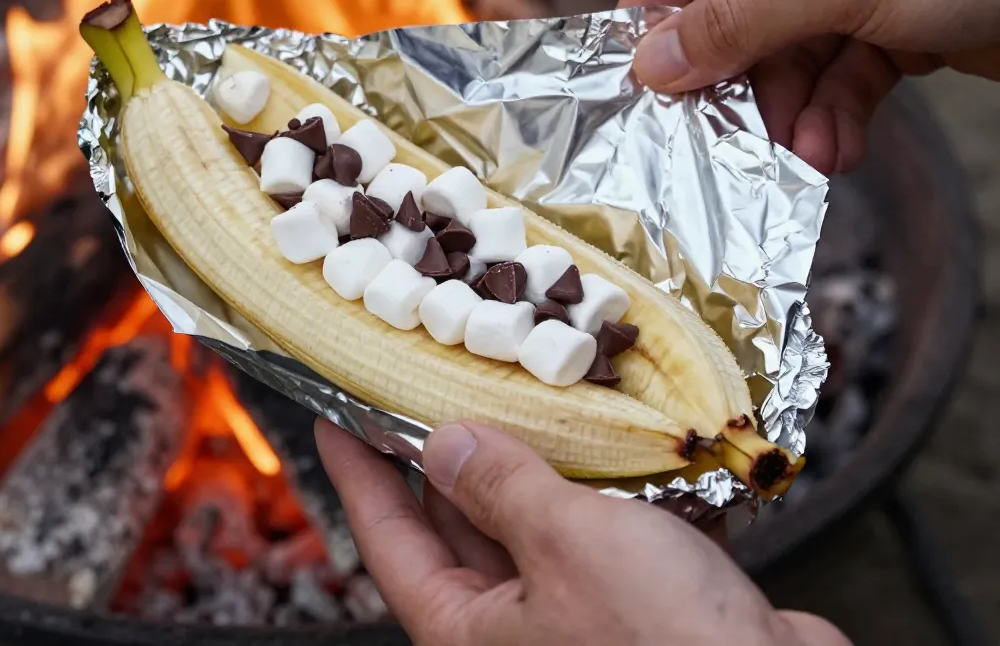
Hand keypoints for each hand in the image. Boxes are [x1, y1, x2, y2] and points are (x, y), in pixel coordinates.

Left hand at [315, 418, 848, 644]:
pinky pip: (604, 530)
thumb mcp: (565, 543)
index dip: (357, 472)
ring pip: (536, 520)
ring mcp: (577, 613)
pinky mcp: (639, 602)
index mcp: (470, 628)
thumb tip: (443, 445)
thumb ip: (501, 486)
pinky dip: (608, 485)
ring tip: (524, 391)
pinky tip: (616, 438)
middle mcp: (514, 626)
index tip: (334, 417)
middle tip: (434, 380)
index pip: (387, 538)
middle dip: (449, 451)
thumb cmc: (666, 642)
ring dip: (538, 460)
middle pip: (458, 522)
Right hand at [620, 0, 999, 173]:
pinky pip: (835, 71)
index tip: (631, 71)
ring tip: (791, 156)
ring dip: (785, 109)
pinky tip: (835, 151)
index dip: (653, 3)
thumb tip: (651, 64)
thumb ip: (734, 25)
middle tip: (704, 136)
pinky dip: (832, 114)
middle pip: (732, 5)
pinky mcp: (889, 18)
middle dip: (731, 77)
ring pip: (783, 50)